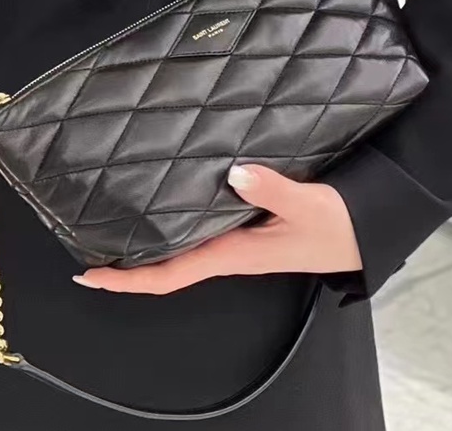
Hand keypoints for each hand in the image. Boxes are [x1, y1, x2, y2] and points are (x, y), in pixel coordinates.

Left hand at [71, 165, 362, 294]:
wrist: (364, 231)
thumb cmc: (335, 226)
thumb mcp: (306, 205)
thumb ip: (271, 189)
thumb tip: (233, 172)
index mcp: (234, 254)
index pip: (170, 275)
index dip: (128, 280)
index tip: (88, 276)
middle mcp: (228, 250)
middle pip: (166, 264)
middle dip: (128, 259)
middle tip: (89, 237)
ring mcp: (238, 239)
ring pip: (182, 244)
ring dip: (150, 238)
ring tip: (120, 213)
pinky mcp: (250, 224)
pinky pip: (203, 226)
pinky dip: (178, 217)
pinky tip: (172, 193)